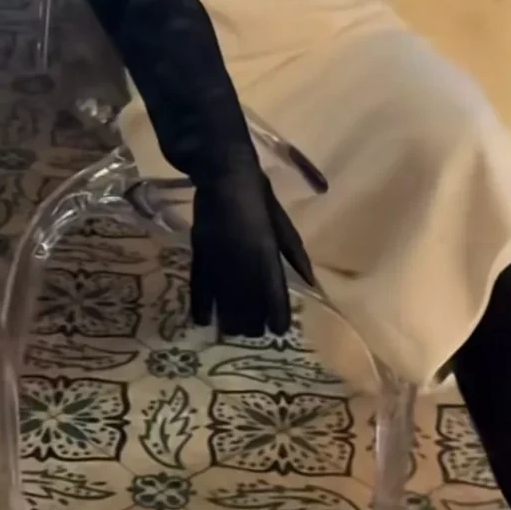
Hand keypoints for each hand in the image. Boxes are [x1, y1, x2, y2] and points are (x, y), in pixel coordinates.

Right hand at [189, 163, 314, 336]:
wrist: (224, 176)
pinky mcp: (199, 255)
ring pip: (224, 300)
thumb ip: (295, 255)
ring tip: (233, 332)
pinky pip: (199, 287)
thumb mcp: (282, 226)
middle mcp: (243, 262)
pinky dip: (201, 306)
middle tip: (255, 333)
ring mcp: (219, 260)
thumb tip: (311, 282)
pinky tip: (204, 322)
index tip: (279, 330)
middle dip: (252, 323)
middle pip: (247, 304)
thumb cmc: (259, 198)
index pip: (274, 294)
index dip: (277, 316)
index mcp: (266, 253)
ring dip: (229, 320)